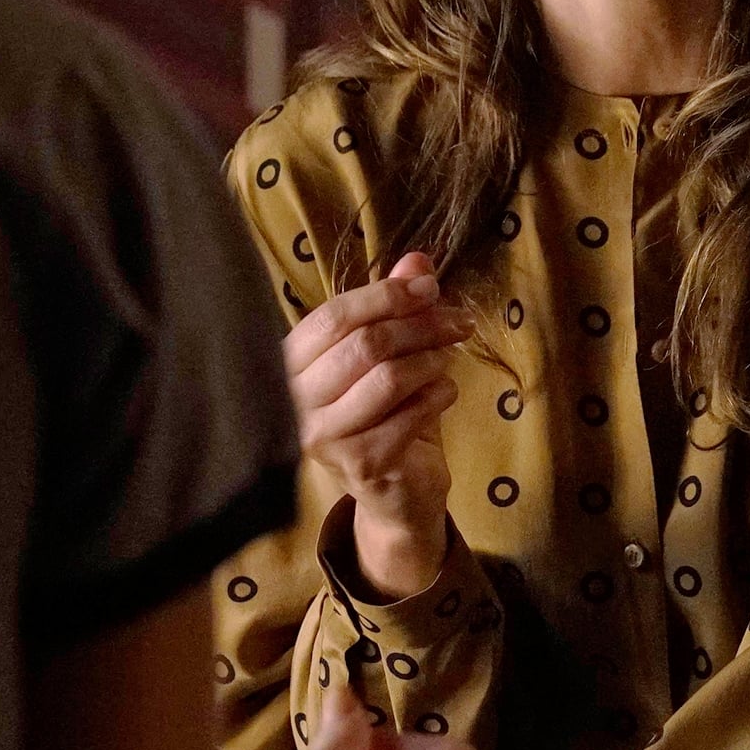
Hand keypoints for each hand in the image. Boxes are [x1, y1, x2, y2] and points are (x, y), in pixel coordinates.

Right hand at [287, 252, 469, 596]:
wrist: (392, 489)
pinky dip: (437, 397)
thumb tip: (418, 260)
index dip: (387, 295)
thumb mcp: (387, 354)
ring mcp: (322, 437)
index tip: (430, 287)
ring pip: (388, 378)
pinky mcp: (357, 464)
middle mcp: (295, 400)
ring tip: (448, 358)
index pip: (335, 316)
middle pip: (365, 344)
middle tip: (458, 321)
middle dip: (420, 326)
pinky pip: (408, 416)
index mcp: (291, 363)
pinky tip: (445, 392)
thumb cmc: (383, 413)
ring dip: (431, 360)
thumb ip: (393, 306)